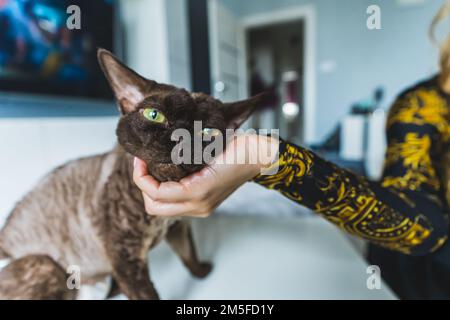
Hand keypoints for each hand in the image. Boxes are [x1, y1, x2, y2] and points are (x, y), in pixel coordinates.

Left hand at [133, 134, 278, 217]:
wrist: (258, 156)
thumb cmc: (236, 148)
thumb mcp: (204, 149)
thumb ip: (179, 159)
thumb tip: (154, 157)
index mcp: (197, 193)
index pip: (155, 193)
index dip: (140, 176)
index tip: (139, 159)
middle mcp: (198, 206)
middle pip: (154, 208)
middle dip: (143, 187)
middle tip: (143, 166)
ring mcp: (202, 209)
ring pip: (163, 209)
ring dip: (153, 191)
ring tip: (152, 170)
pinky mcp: (204, 205)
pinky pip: (176, 205)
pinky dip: (166, 193)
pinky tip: (167, 176)